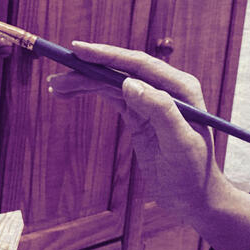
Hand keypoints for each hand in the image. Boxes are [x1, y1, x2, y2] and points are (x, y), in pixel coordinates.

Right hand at [48, 41, 220, 224]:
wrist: (194, 198)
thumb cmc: (193, 172)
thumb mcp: (179, 144)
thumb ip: (160, 111)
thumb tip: (128, 83)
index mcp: (180, 88)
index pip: (139, 64)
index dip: (108, 56)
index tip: (79, 50)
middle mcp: (165, 88)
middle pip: (120, 70)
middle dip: (88, 70)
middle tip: (57, 75)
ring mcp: (150, 100)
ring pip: (111, 82)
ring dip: (84, 82)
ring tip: (55, 86)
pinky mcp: (138, 115)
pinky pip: (110, 96)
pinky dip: (90, 92)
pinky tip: (70, 93)